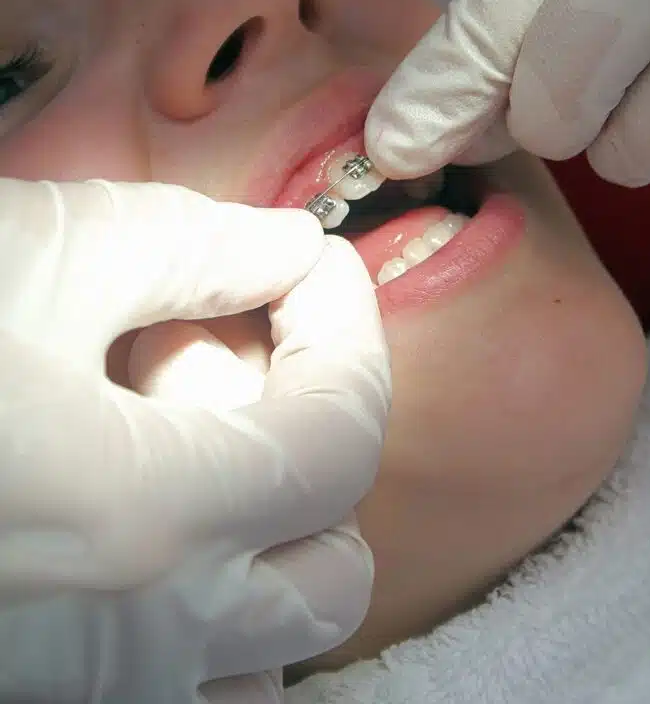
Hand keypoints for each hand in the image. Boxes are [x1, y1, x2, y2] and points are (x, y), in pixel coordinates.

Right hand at [0, 179, 389, 701]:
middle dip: (311, 449)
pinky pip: (191, 684)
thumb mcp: (45, 257)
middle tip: (215, 364)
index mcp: (159, 519)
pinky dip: (205, 613)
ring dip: (267, 549)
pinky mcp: (47, 695)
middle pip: (333, 565)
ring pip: (270, 650)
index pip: (342, 436)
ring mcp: (100, 688)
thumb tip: (285, 249)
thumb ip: (195, 245)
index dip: (348, 330)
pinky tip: (138, 524)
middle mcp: (147, 638)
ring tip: (175, 454)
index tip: (317, 269)